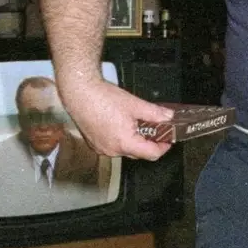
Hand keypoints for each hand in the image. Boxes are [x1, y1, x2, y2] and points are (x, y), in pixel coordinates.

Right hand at [57, 76, 173, 160]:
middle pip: (138, 153)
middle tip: (156, 130)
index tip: (168, 140)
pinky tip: (121, 125)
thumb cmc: (103, 98)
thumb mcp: (134, 104)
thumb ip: (154, 113)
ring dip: (134, 141)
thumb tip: (168, 116)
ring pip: (125, 150)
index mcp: (124, 143)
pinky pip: (112, 146)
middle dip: (148, 143)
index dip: (163, 148)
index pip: (151, 154)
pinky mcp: (93, 143)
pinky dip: (120, 139)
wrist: (79, 92)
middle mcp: (112, 150)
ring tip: (137, 125)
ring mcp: (101, 148)